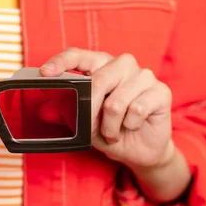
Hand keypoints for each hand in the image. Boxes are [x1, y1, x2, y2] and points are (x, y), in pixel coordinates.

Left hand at [40, 48, 172, 169]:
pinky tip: (133, 125)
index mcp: (100, 66)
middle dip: (90, 110)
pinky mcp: (161, 91)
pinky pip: (137, 109)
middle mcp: (122, 65)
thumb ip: (67, 112)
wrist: (139, 150)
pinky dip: (130, 125)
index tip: (45, 73)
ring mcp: (143, 76)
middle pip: (98, 80)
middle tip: (90, 126)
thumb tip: (45, 109)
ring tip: (113, 131)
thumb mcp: (83, 123)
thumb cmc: (110, 130)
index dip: (61, 62)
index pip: (78, 55)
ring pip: (116, 101)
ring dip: (110, 125)